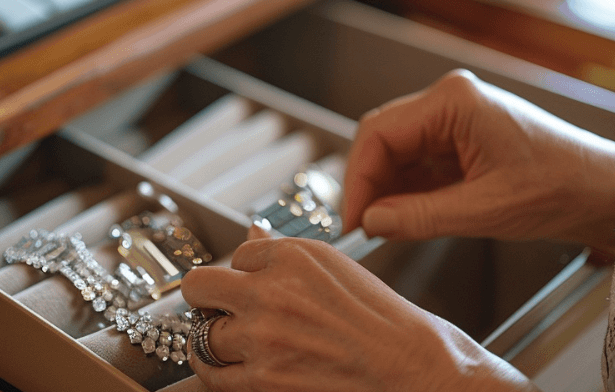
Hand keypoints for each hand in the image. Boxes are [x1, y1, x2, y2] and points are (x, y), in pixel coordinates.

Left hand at [180, 231, 533, 391]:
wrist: (414, 370)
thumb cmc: (387, 324)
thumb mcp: (338, 270)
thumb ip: (287, 257)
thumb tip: (252, 237)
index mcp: (294, 255)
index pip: (237, 254)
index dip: (243, 273)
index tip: (247, 286)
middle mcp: (273, 290)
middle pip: (200, 287)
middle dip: (208, 299)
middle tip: (219, 311)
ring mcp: (263, 337)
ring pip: (201, 334)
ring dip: (216, 340)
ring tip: (238, 346)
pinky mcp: (263, 380)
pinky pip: (211, 375)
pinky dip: (217, 374)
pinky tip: (234, 370)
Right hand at [343, 70, 614, 255]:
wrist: (601, 192)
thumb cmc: (560, 187)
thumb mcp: (485, 210)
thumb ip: (420, 216)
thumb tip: (371, 222)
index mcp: (453, 102)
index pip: (379, 133)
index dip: (358, 179)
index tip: (354, 221)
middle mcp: (449, 102)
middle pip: (383, 140)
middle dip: (369, 185)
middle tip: (363, 229)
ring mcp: (454, 120)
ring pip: (397, 154)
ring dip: (387, 191)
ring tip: (384, 229)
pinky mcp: (461, 142)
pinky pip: (418, 164)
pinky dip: (406, 192)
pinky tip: (405, 219)